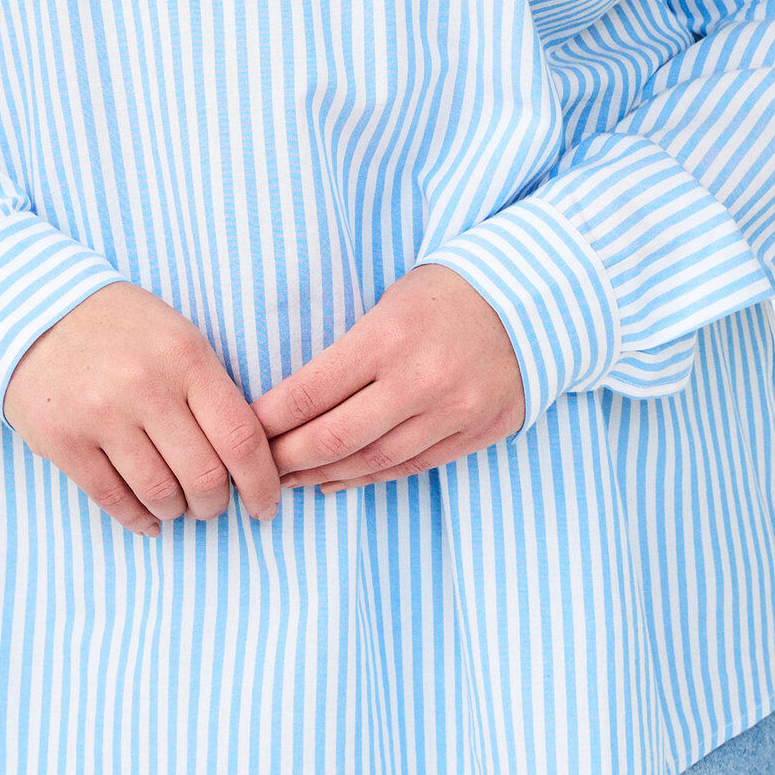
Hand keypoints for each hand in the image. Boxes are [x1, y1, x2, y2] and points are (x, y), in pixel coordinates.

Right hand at [2, 282, 282, 535]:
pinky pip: (114, 500)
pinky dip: (139, 519)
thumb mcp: (177, 336)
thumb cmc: (121, 327)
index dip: (262, 483)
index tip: (265, 504)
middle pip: (205, 476)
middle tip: (214, 504)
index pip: (241, 437)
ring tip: (179, 505)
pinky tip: (148, 516)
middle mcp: (145, 386)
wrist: (33, 310)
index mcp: (185, 356)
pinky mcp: (63, 441)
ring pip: (161, 495)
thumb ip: (212, 390)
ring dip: (179, 511)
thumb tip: (250, 460)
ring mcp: (101, 416)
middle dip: (217, 504)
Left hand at [248, 264, 524, 490]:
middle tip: (255, 470)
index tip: (241, 429)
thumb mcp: (389, 303)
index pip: (308, 392)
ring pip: (371, 461)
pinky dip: (368, 479)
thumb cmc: (445, 292)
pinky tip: (338, 482)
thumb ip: (348, 352)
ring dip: (323, 476)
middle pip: (334, 437)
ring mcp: (452, 412)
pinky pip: (411, 467)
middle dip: (286, 459)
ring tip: (289, 482)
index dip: (268, 420)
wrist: (533, 298)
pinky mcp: (477, 433)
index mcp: (388, 336)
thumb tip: (291, 401)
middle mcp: (419, 380)